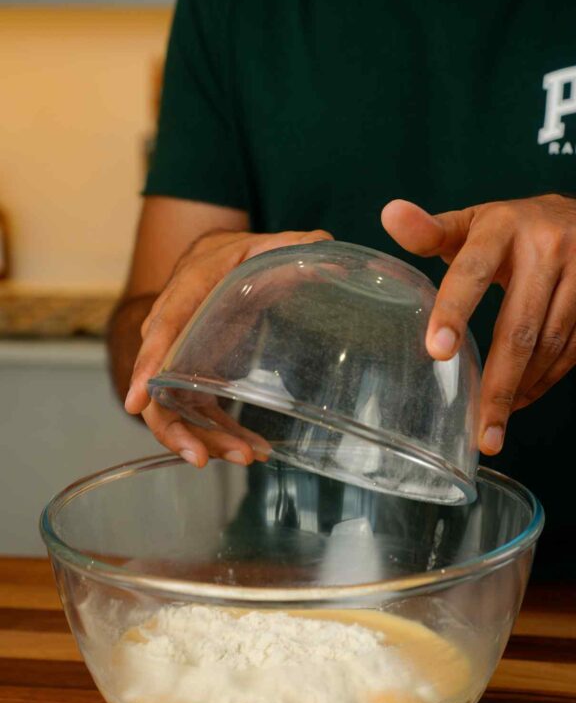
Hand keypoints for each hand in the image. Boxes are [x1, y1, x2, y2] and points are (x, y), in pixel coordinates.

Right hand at [125, 227, 331, 464]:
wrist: (210, 261)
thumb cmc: (233, 254)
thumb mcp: (263, 244)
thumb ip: (294, 246)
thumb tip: (325, 247)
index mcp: (185, 295)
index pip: (161, 333)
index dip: (147, 370)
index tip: (138, 404)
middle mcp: (172, 335)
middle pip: (159, 392)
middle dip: (181, 430)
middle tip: (209, 458)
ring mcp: (179, 363)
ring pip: (178, 413)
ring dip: (207, 441)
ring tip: (248, 457)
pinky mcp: (192, 380)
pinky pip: (199, 416)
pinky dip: (221, 436)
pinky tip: (253, 451)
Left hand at [381, 195, 575, 454]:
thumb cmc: (512, 228)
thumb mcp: (472, 223)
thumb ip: (430, 232)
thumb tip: (389, 214)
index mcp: (502, 227)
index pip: (473, 272)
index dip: (454, 311)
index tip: (437, 352)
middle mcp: (546, 248)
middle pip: (518, 327)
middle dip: (497, 384)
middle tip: (481, 431)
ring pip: (550, 345)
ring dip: (522, 390)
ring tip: (495, 424)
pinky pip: (572, 351)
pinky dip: (545, 382)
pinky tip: (520, 400)